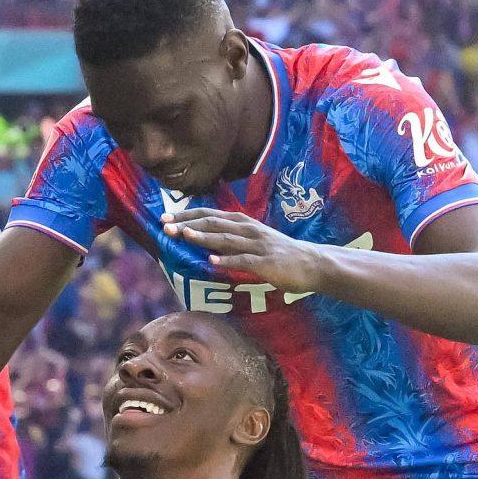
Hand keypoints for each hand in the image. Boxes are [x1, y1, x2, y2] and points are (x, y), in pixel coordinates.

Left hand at [163, 208, 331, 295]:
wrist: (312, 263)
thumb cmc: (281, 254)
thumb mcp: (255, 241)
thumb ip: (233, 240)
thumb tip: (206, 244)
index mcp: (244, 224)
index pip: (211, 215)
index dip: (187, 215)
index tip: (166, 217)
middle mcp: (249, 230)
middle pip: (214, 223)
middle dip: (188, 223)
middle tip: (166, 225)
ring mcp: (258, 245)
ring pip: (227, 239)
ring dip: (204, 237)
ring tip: (184, 235)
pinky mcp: (266, 262)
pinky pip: (245, 260)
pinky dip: (228, 260)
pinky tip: (212, 261)